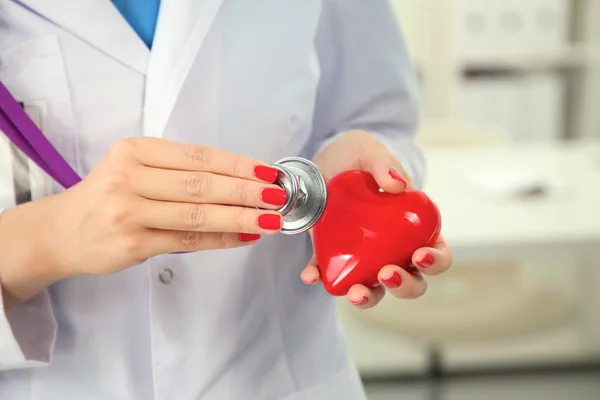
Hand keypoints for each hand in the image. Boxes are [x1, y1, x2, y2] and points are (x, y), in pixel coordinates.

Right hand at [41, 137, 286, 276]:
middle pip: (201, 184)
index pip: (198, 156)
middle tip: (279, 196)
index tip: (269, 171)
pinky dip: (220, 240)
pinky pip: (187, 241)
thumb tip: (240, 180)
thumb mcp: (135, 169)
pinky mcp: (132, 245)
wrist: (62, 231)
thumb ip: (178, 171)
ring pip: (197, 215)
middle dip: (246, 191)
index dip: (238, 164)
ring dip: (240, 217)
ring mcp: (128, 213)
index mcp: (134, 151)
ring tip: (271, 219)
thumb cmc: (107, 195)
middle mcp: (129, 178)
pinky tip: (244, 237)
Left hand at [300, 130, 451, 308]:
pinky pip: (330, 274)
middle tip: (387, 274)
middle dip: (404, 285)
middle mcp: (393, 248)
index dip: (436, 260)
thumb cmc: (359, 156)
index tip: (420, 255)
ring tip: (356, 293)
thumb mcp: (371, 152)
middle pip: (411, 280)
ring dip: (369, 296)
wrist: (323, 160)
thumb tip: (397, 185)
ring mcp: (364, 256)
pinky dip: (321, 277)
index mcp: (413, 225)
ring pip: (375, 288)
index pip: (437, 252)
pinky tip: (311, 275)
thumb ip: (384, 164)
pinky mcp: (334, 256)